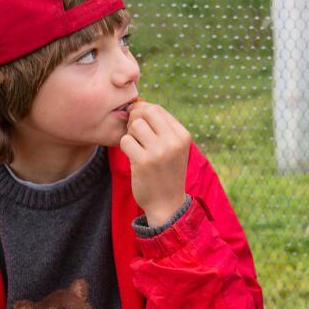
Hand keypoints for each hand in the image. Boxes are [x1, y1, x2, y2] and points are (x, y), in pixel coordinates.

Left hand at [119, 101, 189, 226]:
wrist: (167, 204)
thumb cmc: (167, 172)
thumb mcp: (173, 148)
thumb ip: (161, 127)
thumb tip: (137, 103)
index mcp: (183, 135)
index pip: (158, 109)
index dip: (142, 112)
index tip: (137, 123)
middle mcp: (174, 141)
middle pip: (146, 112)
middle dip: (134, 118)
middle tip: (133, 132)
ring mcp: (159, 152)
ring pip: (135, 125)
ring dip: (130, 134)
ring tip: (136, 147)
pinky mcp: (143, 162)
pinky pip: (125, 141)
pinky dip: (125, 147)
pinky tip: (133, 157)